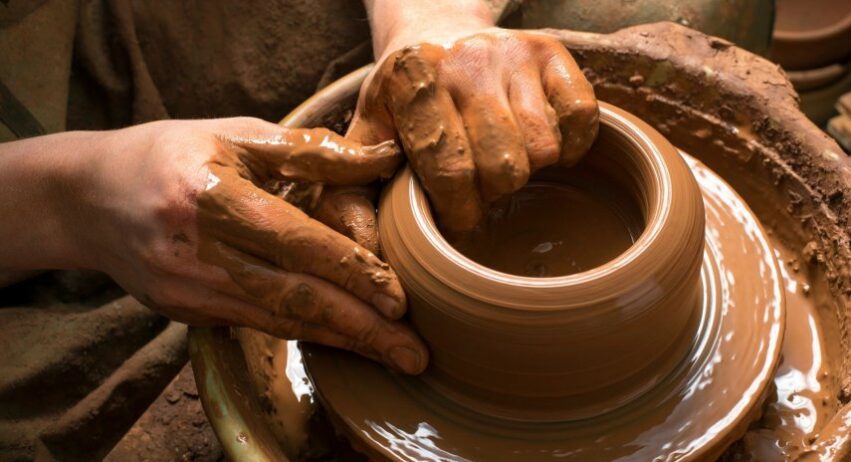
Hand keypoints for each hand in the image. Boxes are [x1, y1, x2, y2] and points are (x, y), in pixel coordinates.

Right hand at [76, 118, 426, 373]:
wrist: (89, 198)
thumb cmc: (172, 153)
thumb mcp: (239, 135)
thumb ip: (313, 152)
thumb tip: (384, 159)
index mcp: (212, 197)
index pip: (298, 244)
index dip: (352, 274)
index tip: (399, 301)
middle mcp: (198, 252)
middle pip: (295, 298)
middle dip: (360, 330)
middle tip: (414, 354)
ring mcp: (187, 290)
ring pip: (280, 321)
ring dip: (340, 341)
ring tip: (391, 357)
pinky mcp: (184, 311)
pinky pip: (258, 324)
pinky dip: (304, 332)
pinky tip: (341, 339)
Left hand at [350, 26, 598, 231]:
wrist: (434, 31)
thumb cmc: (402, 98)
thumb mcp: (367, 133)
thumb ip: (352, 188)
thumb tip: (365, 249)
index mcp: (413, 79)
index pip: (451, 172)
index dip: (459, 212)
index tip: (456, 219)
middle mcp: (466, 60)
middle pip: (504, 167)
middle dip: (492, 194)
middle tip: (479, 188)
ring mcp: (513, 53)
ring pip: (544, 149)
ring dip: (527, 171)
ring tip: (501, 162)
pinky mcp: (551, 51)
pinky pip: (581, 118)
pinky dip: (570, 146)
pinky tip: (540, 148)